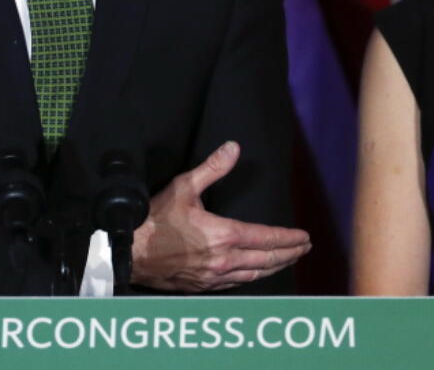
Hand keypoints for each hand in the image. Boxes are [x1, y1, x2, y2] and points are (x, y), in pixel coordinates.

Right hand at [131, 141, 310, 291]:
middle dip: (289, 253)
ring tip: (287, 260)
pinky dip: (253, 277)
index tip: (304, 236)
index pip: (267, 238)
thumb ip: (212, 168)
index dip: (289, 238)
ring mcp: (214, 276)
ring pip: (255, 274)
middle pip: (267, 259)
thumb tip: (233, 148)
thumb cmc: (155, 220)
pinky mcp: (203, 286)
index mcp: (224, 235)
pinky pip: (237, 284)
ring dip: (275, 266)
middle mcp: (224, 260)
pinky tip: (255, 273)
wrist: (129, 253)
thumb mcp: (183, 187)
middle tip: (304, 248)